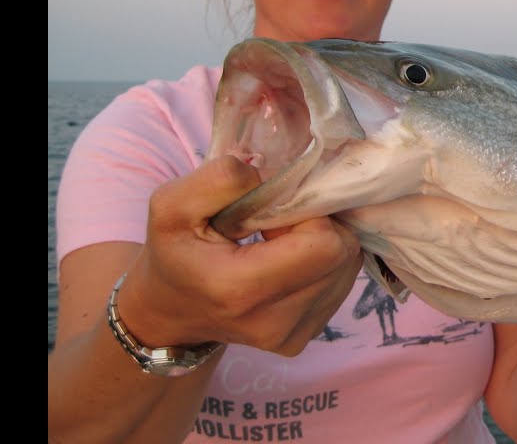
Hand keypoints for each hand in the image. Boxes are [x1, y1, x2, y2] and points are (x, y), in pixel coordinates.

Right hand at [119, 156, 363, 355]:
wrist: (169, 310)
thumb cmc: (174, 251)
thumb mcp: (173, 203)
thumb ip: (221, 180)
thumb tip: (277, 176)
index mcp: (240, 290)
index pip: (324, 244)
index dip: (309, 212)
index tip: (276, 209)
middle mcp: (273, 323)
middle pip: (342, 255)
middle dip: (320, 225)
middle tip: (280, 222)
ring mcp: (291, 337)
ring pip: (347, 269)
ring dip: (323, 244)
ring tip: (280, 242)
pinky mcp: (302, 340)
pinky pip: (339, 286)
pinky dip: (322, 266)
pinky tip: (288, 262)